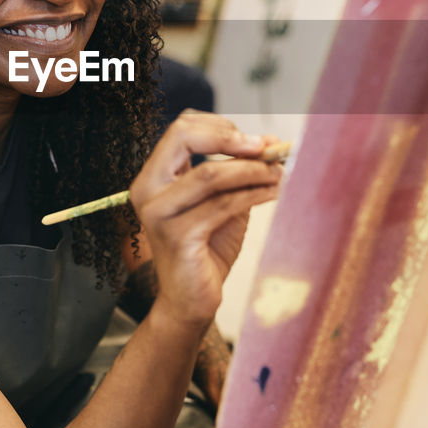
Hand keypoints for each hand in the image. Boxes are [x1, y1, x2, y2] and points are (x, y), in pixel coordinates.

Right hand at [128, 111, 283, 327]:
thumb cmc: (206, 249)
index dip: (220, 126)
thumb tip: (271, 140)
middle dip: (230, 138)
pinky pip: (222, 204)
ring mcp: (159, 213)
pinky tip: (273, 192)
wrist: (190, 301)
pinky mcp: (177, 236)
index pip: (180, 129)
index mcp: (154, 176)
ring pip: (210, 173)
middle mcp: (148, 189)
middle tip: (266, 148)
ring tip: (279, 172)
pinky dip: (254, 194)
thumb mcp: (224, 200)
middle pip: (184, 137)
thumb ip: (240, 170)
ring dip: (252, 169)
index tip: (254, 140)